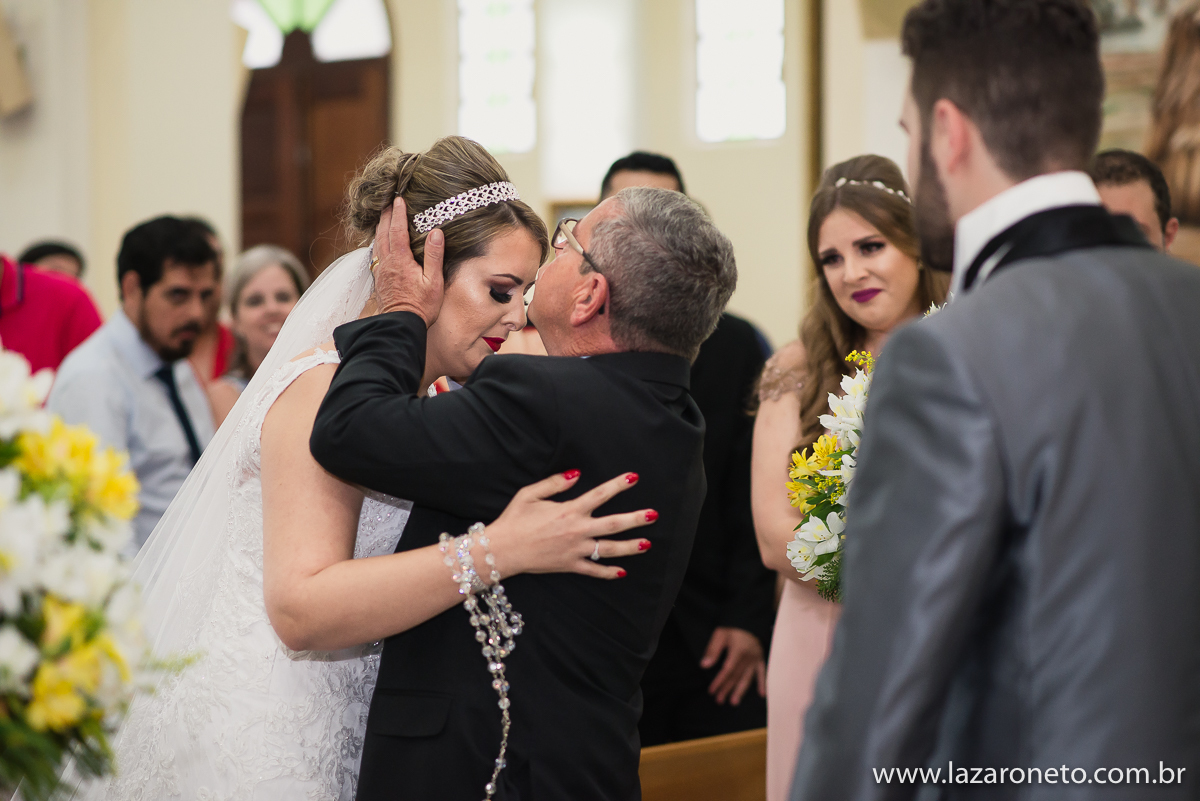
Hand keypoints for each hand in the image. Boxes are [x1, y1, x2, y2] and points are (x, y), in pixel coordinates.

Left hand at [372, 197, 444, 324]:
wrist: (400, 324)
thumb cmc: (421, 306)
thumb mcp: (434, 281)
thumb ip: (434, 256)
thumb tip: (436, 233)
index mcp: (401, 260)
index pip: (398, 230)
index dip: (398, 213)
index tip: (398, 199)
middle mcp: (387, 262)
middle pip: (384, 232)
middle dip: (386, 216)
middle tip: (388, 202)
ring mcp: (381, 270)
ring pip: (377, 242)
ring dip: (380, 227)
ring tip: (384, 217)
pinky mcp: (379, 279)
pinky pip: (376, 254)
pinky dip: (377, 242)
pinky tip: (380, 242)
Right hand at [485, 471, 657, 579]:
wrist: (503, 549)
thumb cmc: (514, 520)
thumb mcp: (530, 494)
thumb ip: (555, 483)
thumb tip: (577, 475)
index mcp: (569, 510)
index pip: (600, 495)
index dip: (618, 485)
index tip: (634, 477)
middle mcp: (576, 530)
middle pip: (613, 524)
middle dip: (635, 519)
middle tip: (654, 514)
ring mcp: (575, 550)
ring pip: (609, 549)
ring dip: (630, 546)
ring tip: (647, 543)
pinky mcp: (569, 565)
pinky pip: (593, 570)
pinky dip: (608, 572)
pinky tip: (622, 571)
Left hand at [701, 627, 765, 705]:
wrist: (749, 620)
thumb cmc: (733, 627)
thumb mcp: (720, 634)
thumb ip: (713, 650)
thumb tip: (704, 665)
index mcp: (738, 651)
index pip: (727, 670)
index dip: (719, 681)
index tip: (711, 691)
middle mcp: (748, 657)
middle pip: (736, 676)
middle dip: (727, 689)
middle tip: (719, 700)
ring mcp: (755, 659)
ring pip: (747, 677)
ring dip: (741, 691)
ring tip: (734, 702)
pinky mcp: (761, 659)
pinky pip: (762, 672)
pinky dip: (763, 683)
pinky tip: (762, 695)